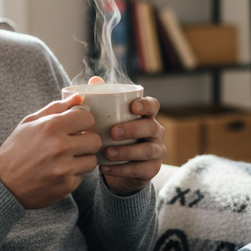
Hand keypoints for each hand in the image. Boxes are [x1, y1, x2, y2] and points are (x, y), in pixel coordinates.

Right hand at [0, 95, 100, 208]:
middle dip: (87, 141)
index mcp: (50, 127)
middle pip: (95, 141)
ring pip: (92, 160)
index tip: (78, 126)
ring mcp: (64, 169)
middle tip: (76, 143)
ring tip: (67, 159)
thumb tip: (78, 98)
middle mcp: (59, 147)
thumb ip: (55, 108)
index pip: (87, 118)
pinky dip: (73, 174)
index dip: (84, 122)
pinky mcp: (66, 186)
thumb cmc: (16, 150)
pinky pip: (82, 177)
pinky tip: (58, 172)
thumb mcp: (29, 123)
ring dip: (82, 159)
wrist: (3, 186)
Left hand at [88, 77, 165, 194]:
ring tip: (107, 153)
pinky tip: (104, 167)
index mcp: (146, 115)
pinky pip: (140, 170)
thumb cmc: (113, 136)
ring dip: (126, 152)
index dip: (145, 105)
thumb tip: (94, 80)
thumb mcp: (109, 118)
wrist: (118, 166)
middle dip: (133, 129)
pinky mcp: (152, 169)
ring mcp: (156, 151)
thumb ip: (103, 99)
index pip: (153, 106)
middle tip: (113, 132)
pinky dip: (121, 170)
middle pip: (151, 127)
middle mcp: (155, 132)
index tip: (132, 107)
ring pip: (147, 150)